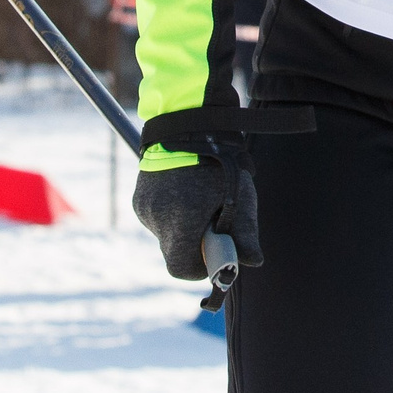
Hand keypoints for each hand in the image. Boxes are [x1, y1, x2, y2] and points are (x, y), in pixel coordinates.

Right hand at [134, 136, 260, 281]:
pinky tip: (184, 190)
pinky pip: (156, 218)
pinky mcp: (138, 198)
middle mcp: (156, 219)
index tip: (212, 252)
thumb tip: (254, 262)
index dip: (199, 267)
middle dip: (193, 244)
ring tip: (198, 198)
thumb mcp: (239, 196)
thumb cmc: (219, 162)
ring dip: (181, 226)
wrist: (187, 123)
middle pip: (173, 252)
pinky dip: (171, 213)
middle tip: (211, 222)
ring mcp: (144, 208)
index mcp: (181, 223)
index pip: (181, 269)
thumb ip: (245, 233)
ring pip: (165, 234)